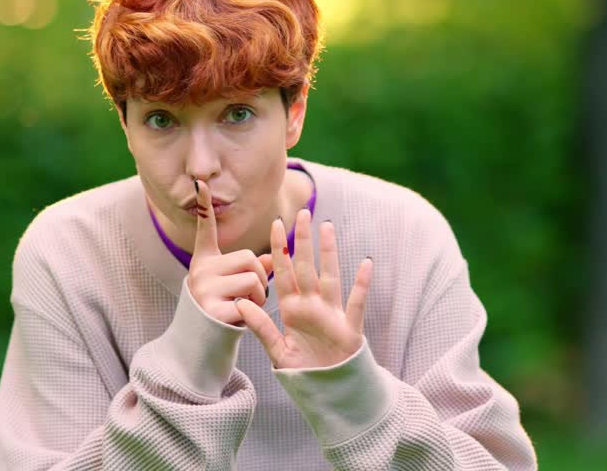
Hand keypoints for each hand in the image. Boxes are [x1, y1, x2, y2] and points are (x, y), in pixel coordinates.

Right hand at [185, 179, 275, 326]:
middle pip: (248, 258)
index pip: (205, 229)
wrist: (200, 345)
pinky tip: (240, 320)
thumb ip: (253, 268)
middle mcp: (200, 271)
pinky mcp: (212, 310)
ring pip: (253, 279)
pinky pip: (248, 302)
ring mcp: (204, 290)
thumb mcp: (234, 286)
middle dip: (260, 278)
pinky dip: (252, 313)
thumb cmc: (223, 310)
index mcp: (205, 261)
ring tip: (248, 308)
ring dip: (261, 297)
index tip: (201, 182)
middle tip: (251, 296)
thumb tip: (274, 257)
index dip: (203, 206)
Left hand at [235, 208, 373, 368]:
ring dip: (329, 253)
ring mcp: (332, 315)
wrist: (328, 393)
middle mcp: (312, 306)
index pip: (285, 273)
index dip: (280, 250)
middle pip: (307, 267)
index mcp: (293, 310)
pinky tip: (365, 264)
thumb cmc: (304, 371)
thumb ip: (260, 327)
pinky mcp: (349, 329)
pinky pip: (356, 303)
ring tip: (328, 227)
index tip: (275, 224)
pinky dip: (362, 285)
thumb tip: (240, 302)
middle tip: (301, 212)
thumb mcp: (277, 351)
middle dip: (304, 241)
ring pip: (330, 277)